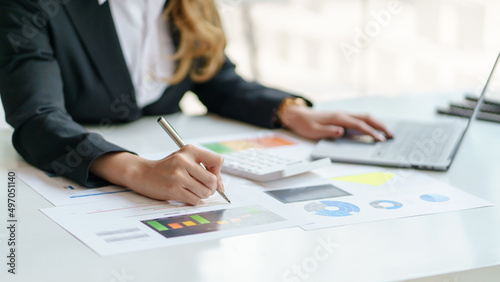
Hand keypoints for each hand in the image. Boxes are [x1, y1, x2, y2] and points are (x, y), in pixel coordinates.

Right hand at [90, 145, 223, 204]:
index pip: (217, 160)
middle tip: (204, 188)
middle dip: (212, 188)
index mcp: (189, 150)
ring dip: (202, 195)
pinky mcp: (173, 190)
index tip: (213, 178)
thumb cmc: (168, 167)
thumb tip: (221, 186)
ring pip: (205, 192)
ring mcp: (178, 176)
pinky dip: (194, 200)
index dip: (218, 172)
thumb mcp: (185, 159)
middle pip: (212, 180)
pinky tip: (186, 195)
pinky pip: (195, 200)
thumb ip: (203, 168)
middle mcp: (184, 161)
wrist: (143, 173)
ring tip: (193, 191)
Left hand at [280, 104, 392, 140]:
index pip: (359, 125)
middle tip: (391, 135)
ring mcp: (344, 115)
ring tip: (387, 132)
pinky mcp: (343, 117)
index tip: (380, 139)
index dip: (371, 132)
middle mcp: (343, 114)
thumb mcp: (314, 131)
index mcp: (338, 118)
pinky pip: (360, 118)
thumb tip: (341, 132)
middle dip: (381, 125)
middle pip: (367, 118)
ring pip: (365, 116)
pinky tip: (375, 128)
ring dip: (377, 123)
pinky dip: (371, 122)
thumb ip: (328, 132)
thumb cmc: (305, 124)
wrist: (298, 115)